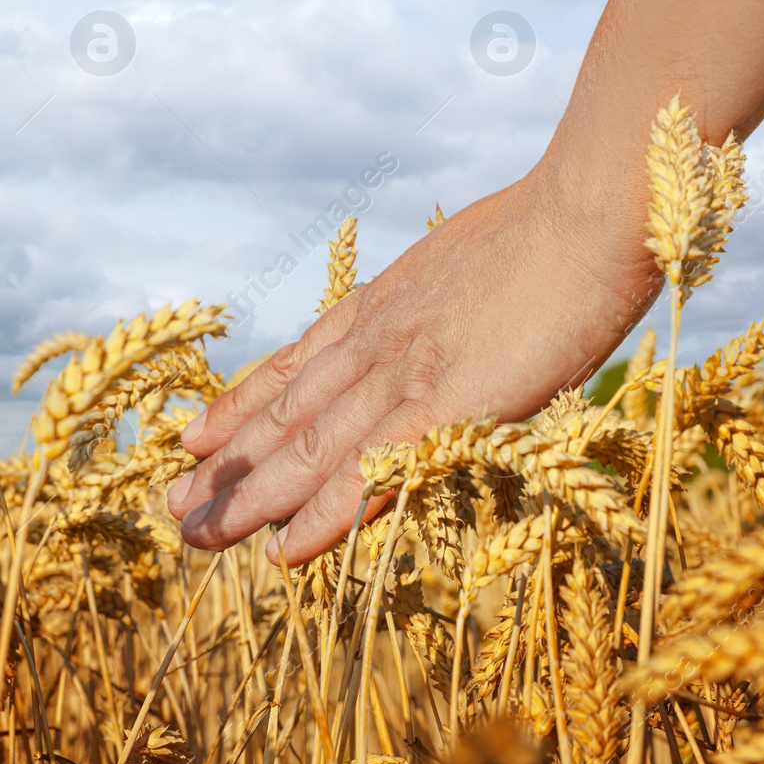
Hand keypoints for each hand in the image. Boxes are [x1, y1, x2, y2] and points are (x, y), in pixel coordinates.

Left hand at [166, 166, 656, 564]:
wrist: (588, 213)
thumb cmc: (553, 234)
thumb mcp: (468, 263)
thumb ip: (436, 304)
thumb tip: (435, 328)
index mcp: (383, 304)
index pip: (294, 364)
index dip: (241, 405)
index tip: (196, 434)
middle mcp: (375, 340)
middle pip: (284, 412)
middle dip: (226, 463)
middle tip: (175, 505)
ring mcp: (403, 373)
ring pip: (306, 447)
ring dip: (248, 497)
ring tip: (197, 534)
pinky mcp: (443, 407)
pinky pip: (369, 472)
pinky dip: (323, 514)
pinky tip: (285, 549)